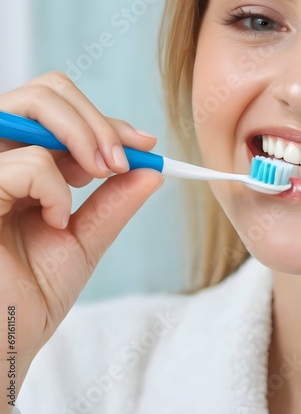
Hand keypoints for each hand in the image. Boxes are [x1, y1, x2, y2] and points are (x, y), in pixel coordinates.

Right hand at [0, 72, 163, 387]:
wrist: (1, 340)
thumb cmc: (32, 294)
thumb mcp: (85, 238)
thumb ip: (114, 201)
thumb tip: (151, 169)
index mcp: (22, 164)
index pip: (62, 112)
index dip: (106, 121)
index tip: (144, 143)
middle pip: (47, 93)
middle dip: (96, 121)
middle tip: (121, 160)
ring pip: (35, 106)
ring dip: (84, 138)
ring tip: (100, 176)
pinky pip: (27, 161)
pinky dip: (55, 187)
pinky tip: (54, 219)